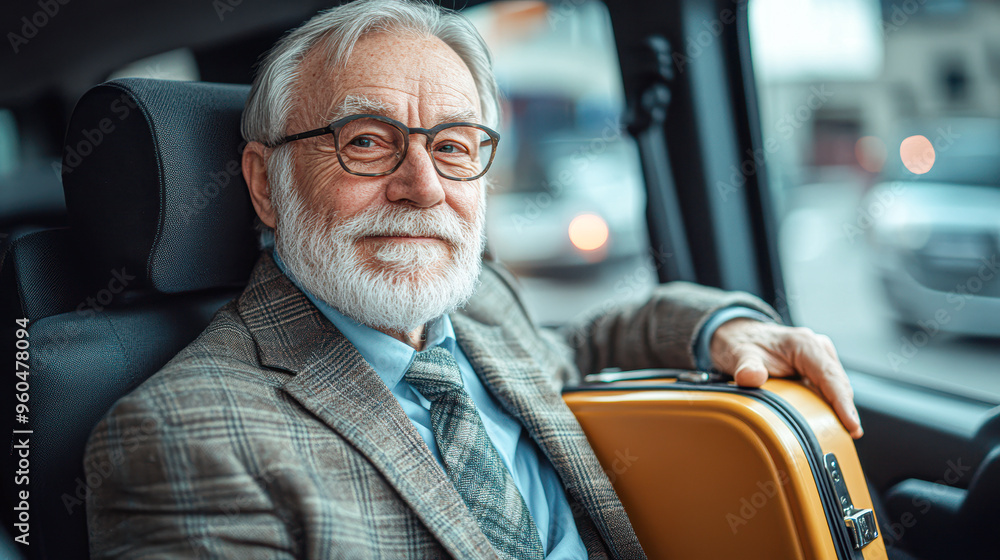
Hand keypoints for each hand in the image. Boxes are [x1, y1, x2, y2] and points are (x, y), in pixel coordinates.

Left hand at [709, 318, 862, 438]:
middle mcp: (817, 350)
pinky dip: (830, 407)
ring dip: (840, 410)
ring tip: (843, 436)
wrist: (740, 336)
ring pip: (837, 388)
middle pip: (838, 384)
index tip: (851, 425)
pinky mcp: (815, 371)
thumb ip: (745, 365)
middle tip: (848, 438)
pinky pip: (828, 390)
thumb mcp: (738, 353)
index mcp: (804, 344)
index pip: (829, 375)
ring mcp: (819, 360)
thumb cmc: (742, 343)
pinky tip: (830, 425)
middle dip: (846, 411)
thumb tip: (750, 377)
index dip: (842, 401)